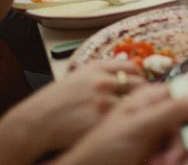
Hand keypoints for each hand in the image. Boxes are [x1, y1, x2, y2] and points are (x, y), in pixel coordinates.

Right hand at [0, 60, 144, 164]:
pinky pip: (121, 120)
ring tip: (135, 115)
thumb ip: (102, 72)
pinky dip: (124, 123)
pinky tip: (121, 127)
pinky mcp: (100, 120)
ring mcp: (102, 100)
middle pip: (138, 83)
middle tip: (144, 102)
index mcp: (98, 67)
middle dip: (143, 93)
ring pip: (133, 103)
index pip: (132, 66)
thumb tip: (126, 69)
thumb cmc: (57, 100)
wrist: (37, 120)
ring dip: (136, 109)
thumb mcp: (80, 76)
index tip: (141, 83)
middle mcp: (102, 80)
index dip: (140, 76)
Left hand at [55, 84, 187, 164]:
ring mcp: (151, 133)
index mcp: (148, 98)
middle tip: (168, 161)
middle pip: (185, 123)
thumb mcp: (140, 128)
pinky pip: (170, 155)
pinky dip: (166, 162)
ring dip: (172, 158)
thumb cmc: (104, 149)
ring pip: (179, 142)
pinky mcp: (149, 151)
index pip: (184, 97)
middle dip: (179, 145)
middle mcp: (152, 112)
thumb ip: (171, 111)